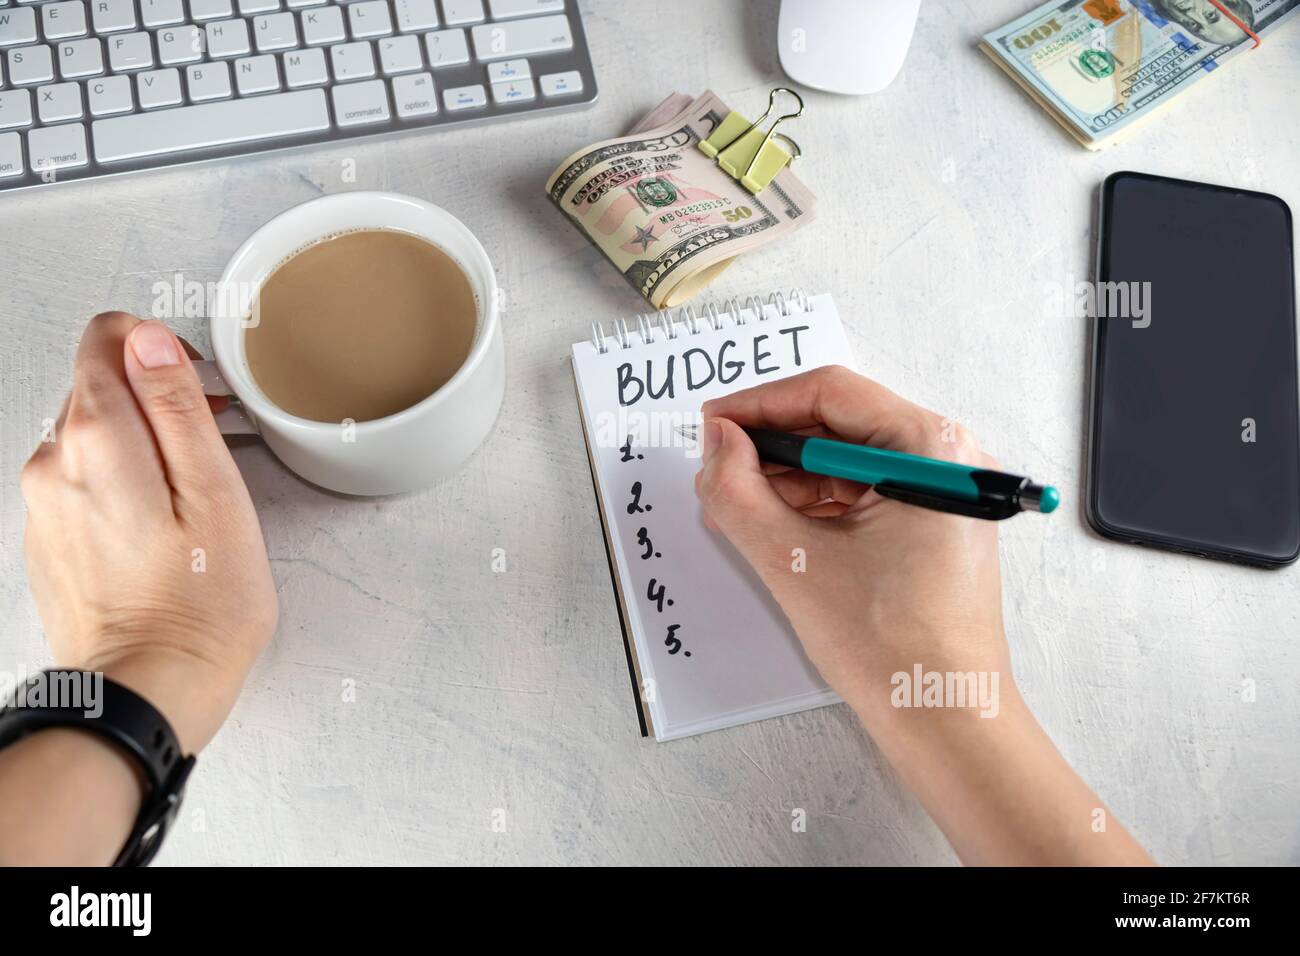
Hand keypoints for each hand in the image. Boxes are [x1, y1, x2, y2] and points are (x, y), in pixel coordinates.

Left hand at [21, 313, 276, 752]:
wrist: (145, 694)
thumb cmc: (197, 607)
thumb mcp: (215, 494)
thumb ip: (177, 407)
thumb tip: (151, 340)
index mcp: (95, 439)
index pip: (108, 337)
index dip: (164, 352)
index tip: (203, 394)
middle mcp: (53, 463)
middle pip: (100, 386)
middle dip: (157, 400)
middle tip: (212, 451)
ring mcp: (44, 503)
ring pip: (93, 433)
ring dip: (144, 444)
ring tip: (193, 497)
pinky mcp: (51, 537)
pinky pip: (85, 480)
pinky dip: (125, 484)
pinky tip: (165, 527)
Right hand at [694, 366, 1150, 863]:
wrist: (946, 723)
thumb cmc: (895, 650)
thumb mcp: (794, 561)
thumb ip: (739, 493)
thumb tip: (717, 444)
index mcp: (931, 449)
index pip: (831, 393)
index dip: (761, 405)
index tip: (713, 425)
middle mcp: (947, 459)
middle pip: (840, 422)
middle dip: (772, 445)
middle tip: (717, 467)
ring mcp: (943, 493)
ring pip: (847, 459)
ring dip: (789, 477)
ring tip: (737, 505)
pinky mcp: (932, 524)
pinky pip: (861, 492)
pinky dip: (814, 504)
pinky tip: (773, 525)